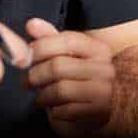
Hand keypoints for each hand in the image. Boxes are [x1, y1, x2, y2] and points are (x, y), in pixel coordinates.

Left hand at [24, 18, 115, 137]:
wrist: (110, 107)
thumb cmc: (83, 79)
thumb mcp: (70, 55)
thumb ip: (50, 39)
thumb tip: (31, 24)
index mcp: (99, 49)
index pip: (68, 40)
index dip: (42, 46)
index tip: (27, 55)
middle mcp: (105, 68)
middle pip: (58, 66)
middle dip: (35, 75)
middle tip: (27, 82)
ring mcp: (104, 92)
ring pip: (60, 90)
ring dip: (42, 96)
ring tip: (39, 98)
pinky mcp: (99, 113)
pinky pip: (65, 111)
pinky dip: (54, 112)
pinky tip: (55, 109)